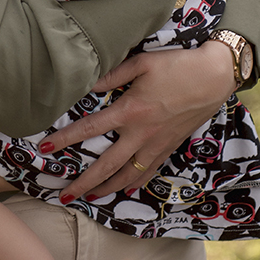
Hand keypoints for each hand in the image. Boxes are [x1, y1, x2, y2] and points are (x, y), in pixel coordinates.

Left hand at [41, 42, 236, 203]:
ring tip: (88, 198)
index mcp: (130, 111)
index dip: (65, 140)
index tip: (45, 150)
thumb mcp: (142, 62)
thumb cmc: (177, 64)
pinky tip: (125, 189)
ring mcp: (157, 144)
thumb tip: (87, 84)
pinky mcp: (170, 146)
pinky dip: (135, 183)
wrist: (214, 76)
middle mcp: (141, 134)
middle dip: (83, 182)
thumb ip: (112, 74)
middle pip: (106, 165)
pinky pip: (149, 171)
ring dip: (106, 188)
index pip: (90, 129)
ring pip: (128, 175)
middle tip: (63, 195)